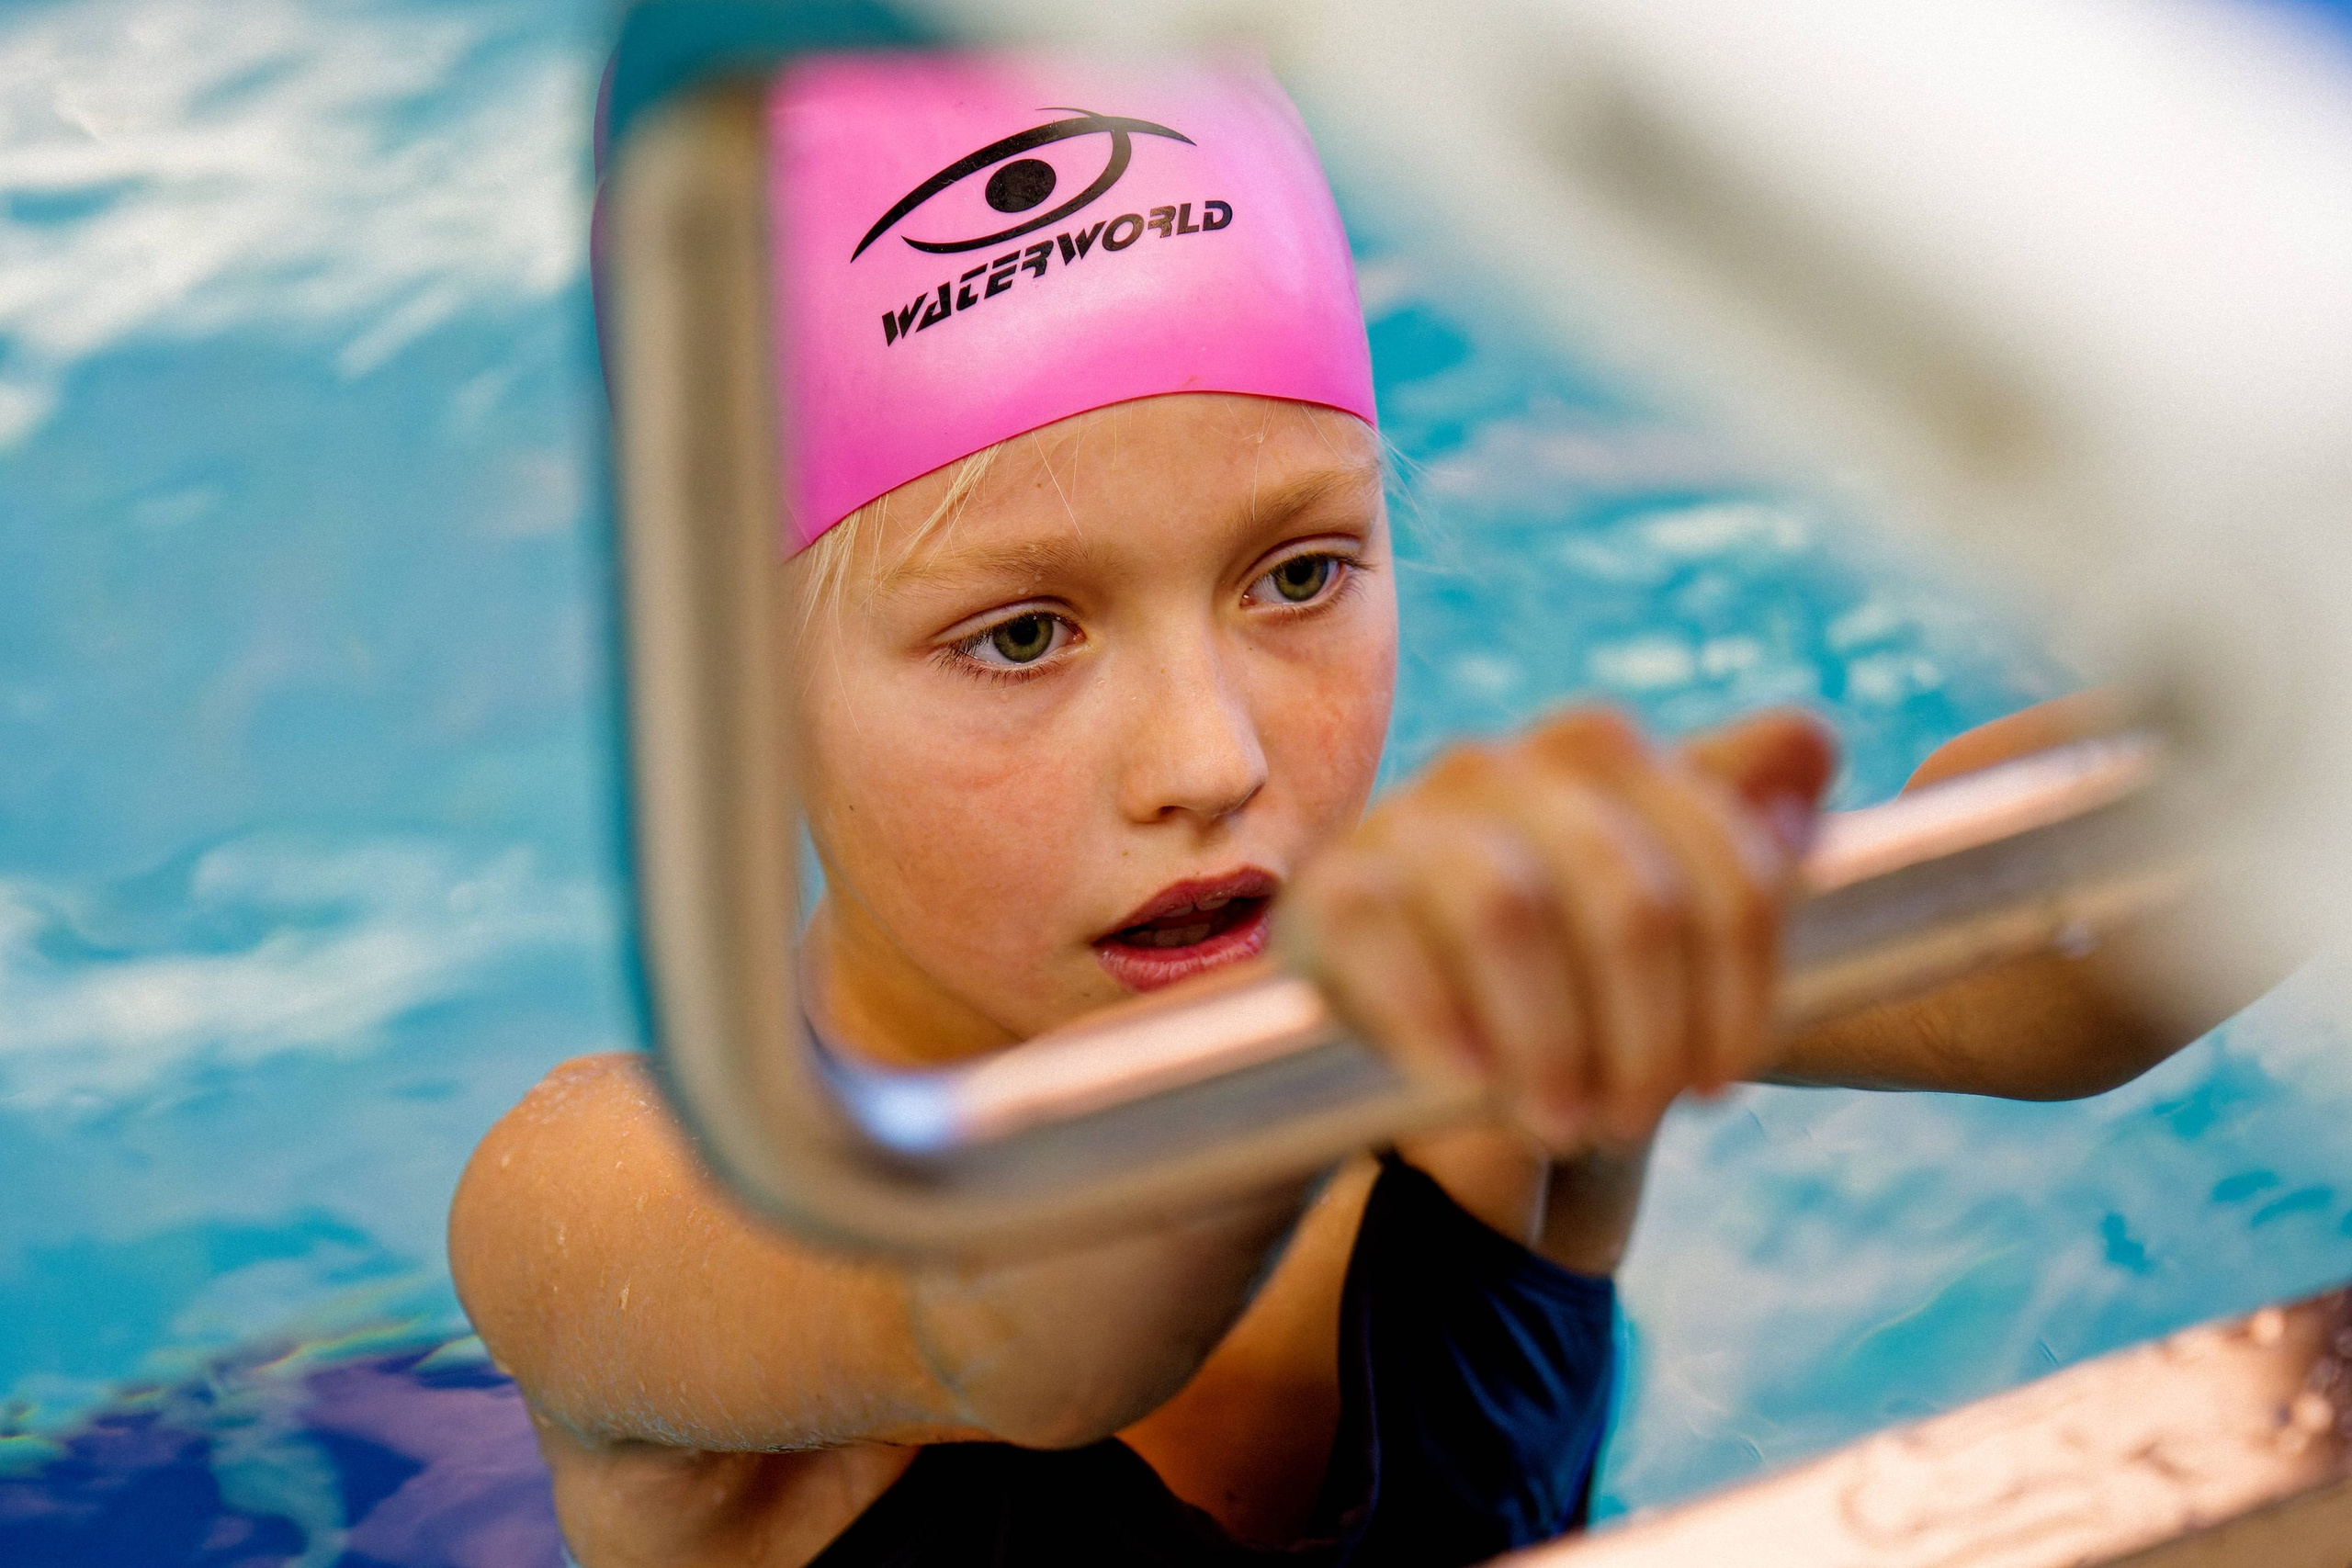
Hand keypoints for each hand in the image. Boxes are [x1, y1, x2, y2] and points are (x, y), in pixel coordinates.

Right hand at [1279, 708, 1835, 1148]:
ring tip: (1558, 1121)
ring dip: (1551, 1042)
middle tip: (1632, 1120)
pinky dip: (1437, 1025)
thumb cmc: (1553, 975)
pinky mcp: (1332, 884)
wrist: (1395, 1028)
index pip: (1727, 865)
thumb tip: (1810, 740)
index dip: (1741, 992)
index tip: (1719, 1082)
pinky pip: (1391, 944)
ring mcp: (1413, 815)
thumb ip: (1740, 841)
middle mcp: (1508, 764)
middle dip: (1648, 1034)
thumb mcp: (1661, 921)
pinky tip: (1466, 1086)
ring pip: (1513, 915)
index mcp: (1605, 755)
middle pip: (1633, 901)